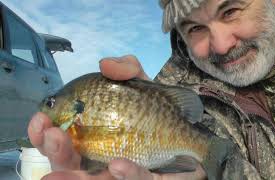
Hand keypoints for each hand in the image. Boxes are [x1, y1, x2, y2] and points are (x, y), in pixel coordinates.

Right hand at [27, 55, 206, 178]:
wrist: (190, 129)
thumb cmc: (158, 109)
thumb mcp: (142, 84)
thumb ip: (125, 69)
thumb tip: (104, 64)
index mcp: (93, 133)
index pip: (61, 135)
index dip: (45, 130)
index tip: (39, 119)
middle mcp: (101, 155)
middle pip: (69, 160)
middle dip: (54, 151)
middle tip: (48, 136)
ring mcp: (120, 172)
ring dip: (72, 174)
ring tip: (56, 170)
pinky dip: (127, 174)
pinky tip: (118, 165)